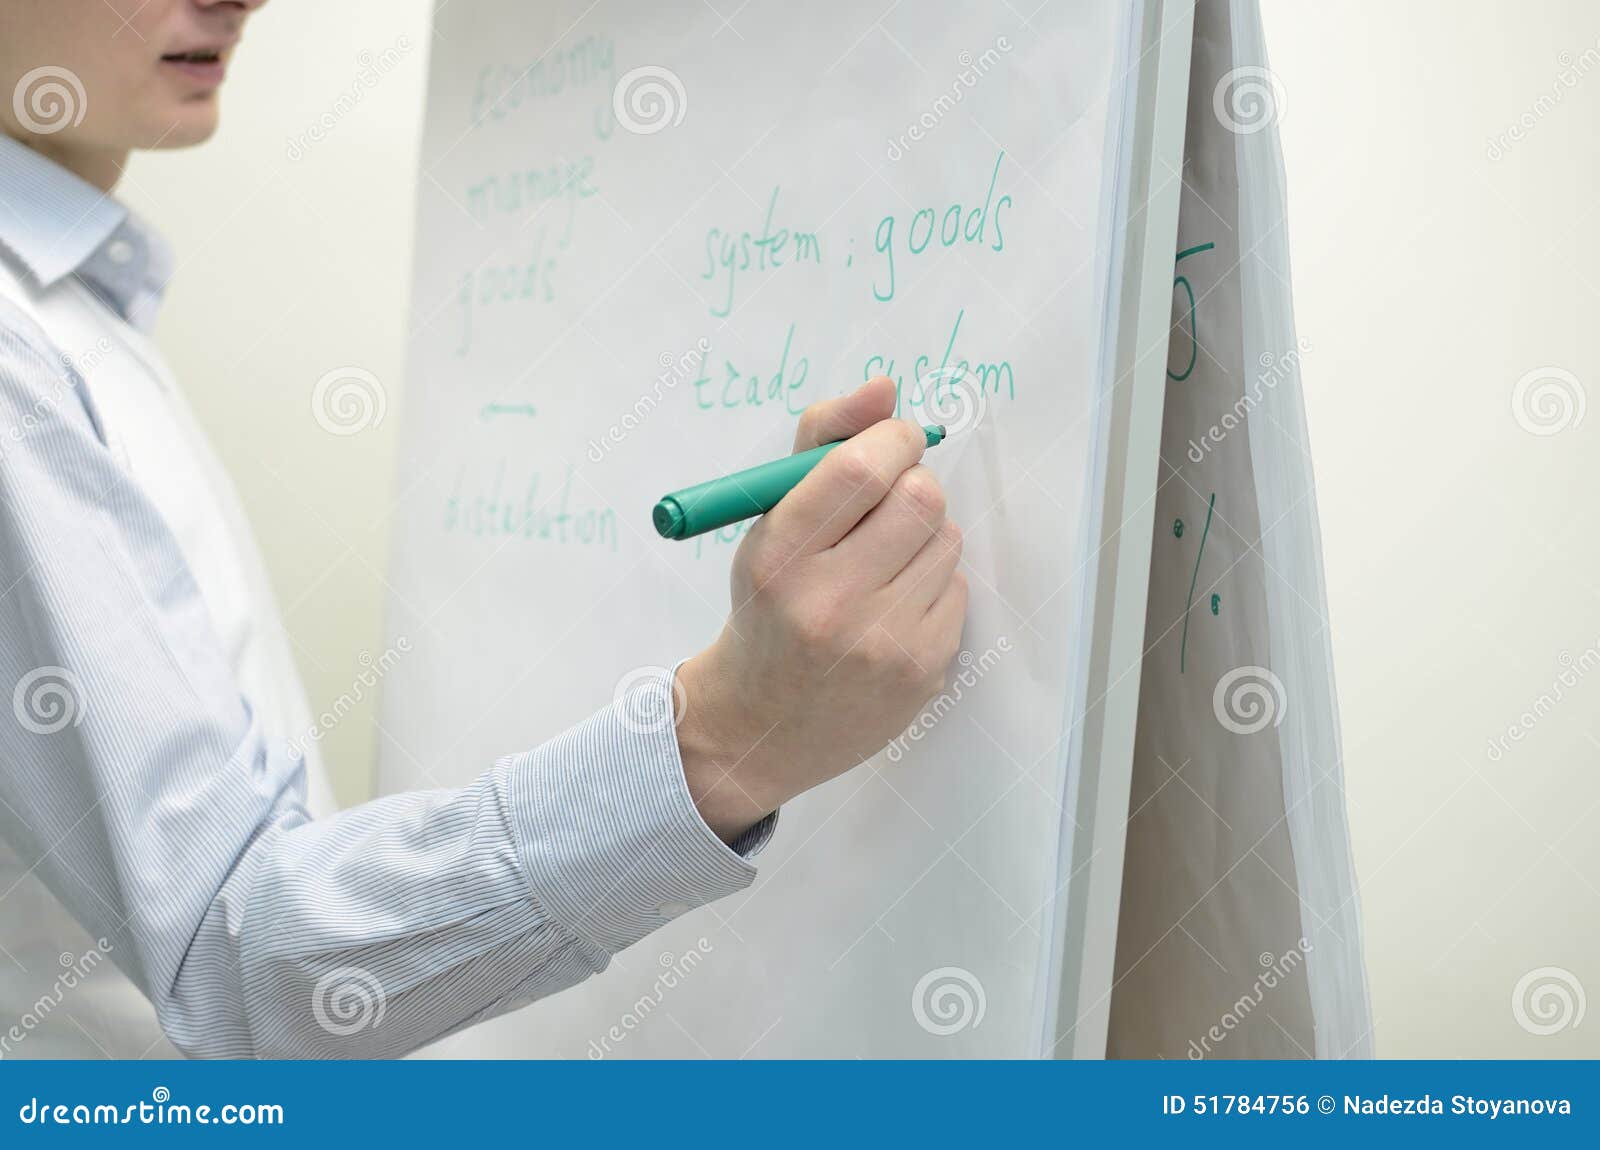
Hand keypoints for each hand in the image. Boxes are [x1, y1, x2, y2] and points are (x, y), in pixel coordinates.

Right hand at [675, 376, 967, 841]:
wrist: (762, 727)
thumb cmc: (768, 608)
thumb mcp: (768, 523)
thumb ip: (821, 443)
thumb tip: (885, 389)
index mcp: (779, 558)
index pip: (859, 469)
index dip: (891, 438)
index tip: (892, 441)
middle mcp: (829, 604)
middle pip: (921, 498)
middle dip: (912, 484)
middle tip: (888, 502)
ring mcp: (882, 644)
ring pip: (947, 539)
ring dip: (923, 537)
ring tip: (881, 566)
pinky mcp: (922, 671)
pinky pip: (957, 588)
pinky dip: (932, 584)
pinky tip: (893, 608)